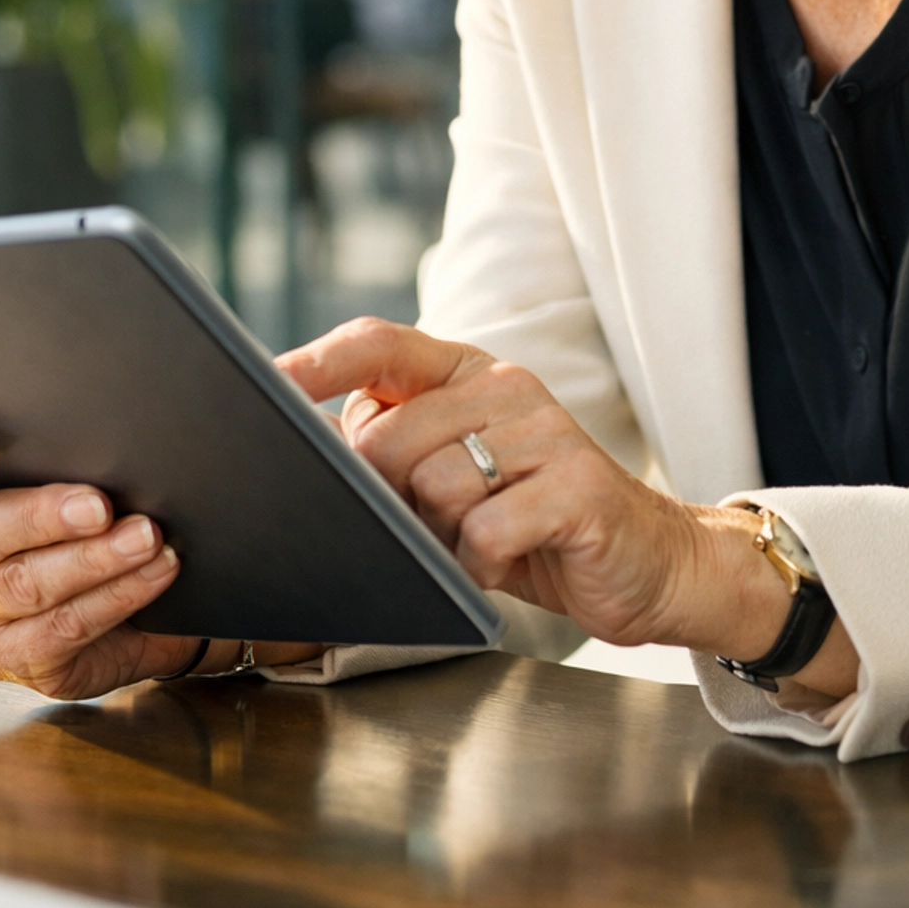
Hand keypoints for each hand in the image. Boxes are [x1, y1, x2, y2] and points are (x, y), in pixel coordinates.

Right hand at [0, 428, 322, 699]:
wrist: (133, 583)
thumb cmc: (97, 498)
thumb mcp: (78, 458)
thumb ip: (72, 432)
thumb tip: (121, 397)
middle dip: (42, 516)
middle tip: (100, 504)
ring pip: (21, 586)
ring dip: (93, 561)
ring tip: (148, 537)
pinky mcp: (6, 656)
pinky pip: (59, 631)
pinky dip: (115, 598)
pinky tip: (154, 573)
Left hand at [280, 318, 855, 691]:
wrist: (649, 563)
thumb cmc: (533, 522)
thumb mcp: (456, 478)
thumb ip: (396, 448)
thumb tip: (305, 447)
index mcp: (468, 373)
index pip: (379, 343)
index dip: (315, 362)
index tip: (259, 384)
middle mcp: (506, 387)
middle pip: (387, 434)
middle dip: (384, 498)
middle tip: (425, 528)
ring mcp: (546, 432)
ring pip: (434, 485)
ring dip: (440, 537)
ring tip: (480, 542)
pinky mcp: (578, 487)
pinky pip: (486, 530)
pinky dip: (483, 563)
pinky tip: (512, 561)